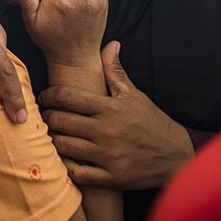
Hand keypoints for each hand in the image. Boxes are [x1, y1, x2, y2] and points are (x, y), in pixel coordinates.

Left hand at [40, 41, 193, 189]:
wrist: (177, 156)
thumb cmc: (151, 122)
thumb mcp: (134, 95)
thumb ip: (115, 71)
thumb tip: (110, 44)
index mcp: (110, 108)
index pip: (67, 96)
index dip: (48, 95)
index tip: (43, 96)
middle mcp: (107, 130)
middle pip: (60, 120)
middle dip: (47, 116)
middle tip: (44, 115)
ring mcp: (109, 155)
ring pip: (63, 145)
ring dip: (52, 139)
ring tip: (50, 134)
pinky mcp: (112, 177)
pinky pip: (77, 172)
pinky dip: (66, 165)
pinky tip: (64, 156)